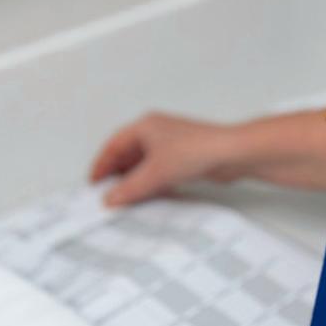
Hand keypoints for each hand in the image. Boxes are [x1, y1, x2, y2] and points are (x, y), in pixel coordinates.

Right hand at [87, 111, 248, 206]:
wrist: (231, 154)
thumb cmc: (197, 150)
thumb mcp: (155, 173)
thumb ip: (130, 188)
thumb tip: (111, 198)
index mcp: (145, 126)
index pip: (114, 145)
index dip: (102, 164)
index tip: (94, 183)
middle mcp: (156, 132)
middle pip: (128, 154)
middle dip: (117, 174)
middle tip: (108, 194)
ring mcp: (171, 144)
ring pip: (144, 163)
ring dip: (134, 180)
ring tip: (125, 199)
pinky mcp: (183, 157)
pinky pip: (159, 170)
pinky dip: (150, 182)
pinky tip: (149, 196)